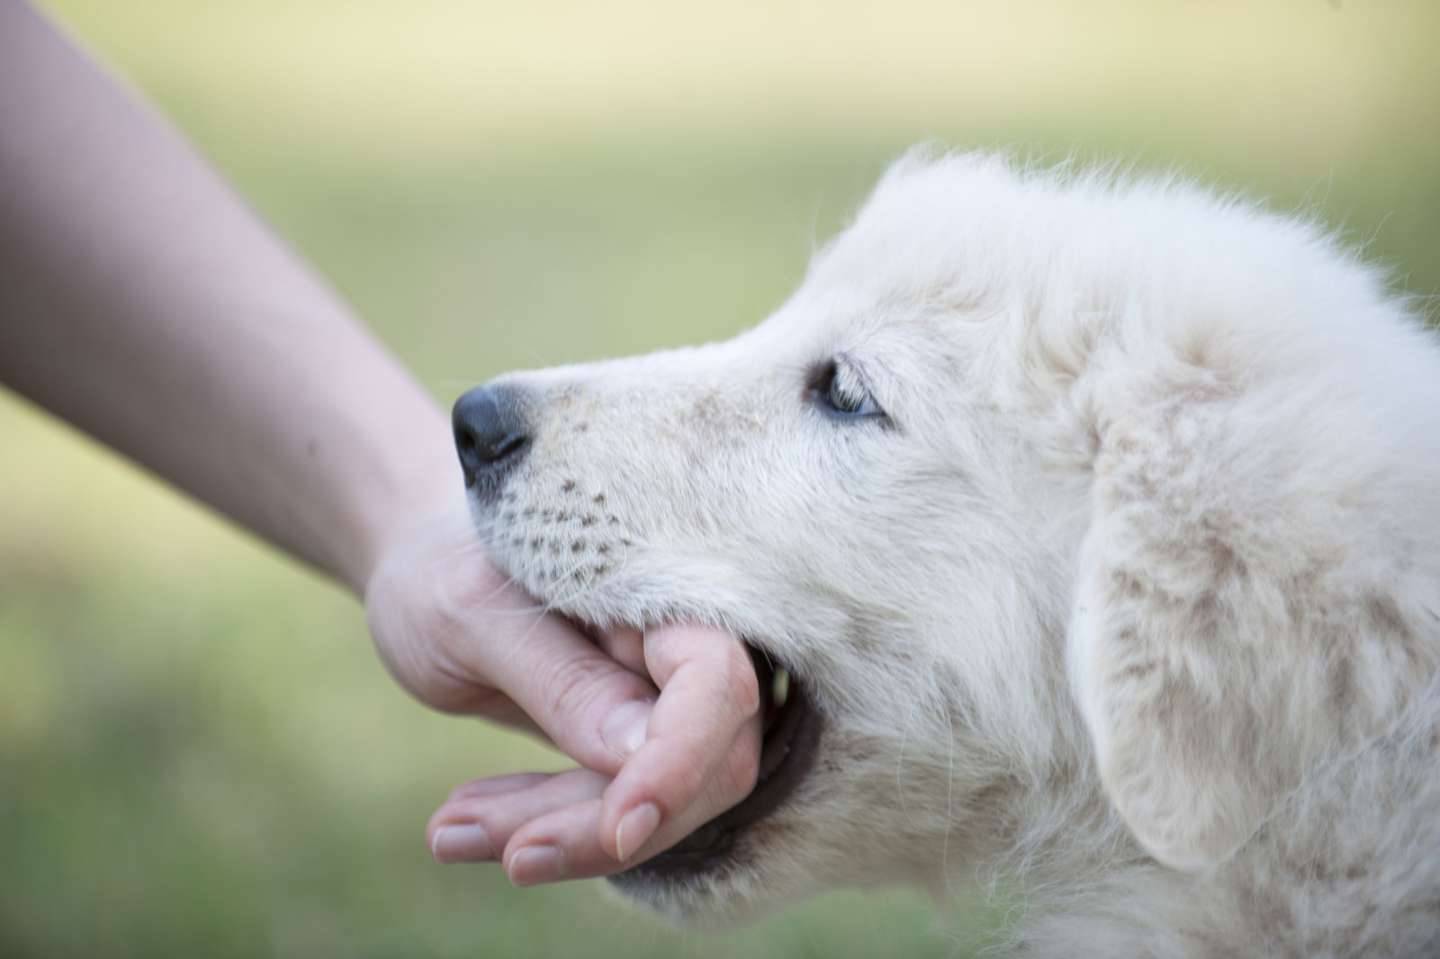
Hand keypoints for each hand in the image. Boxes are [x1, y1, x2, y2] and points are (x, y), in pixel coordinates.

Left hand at [365, 510, 762, 882]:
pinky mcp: (633, 741)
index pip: (716, 683)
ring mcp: (664, 696)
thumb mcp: (473, 617)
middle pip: (701, 763)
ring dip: (558, 831)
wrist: (426, 569)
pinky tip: (460, 824)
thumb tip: (639, 758)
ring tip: (445, 831)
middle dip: (599, 819)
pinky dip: (542, 824)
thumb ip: (563, 681)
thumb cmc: (443, 569)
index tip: (618, 829)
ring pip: (658, 800)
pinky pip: (613, 803)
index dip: (680, 762)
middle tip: (481, 844)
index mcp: (663, 589)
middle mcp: (683, 643)